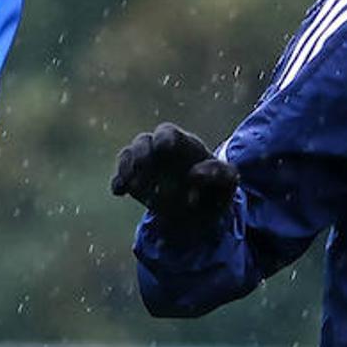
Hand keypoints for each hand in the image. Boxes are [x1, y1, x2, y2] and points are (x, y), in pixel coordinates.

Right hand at [111, 122, 237, 220]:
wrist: (201, 215)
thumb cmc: (216, 191)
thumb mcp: (228, 182)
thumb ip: (219, 173)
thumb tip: (193, 174)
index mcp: (183, 144)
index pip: (167, 132)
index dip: (163, 138)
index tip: (163, 148)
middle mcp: (160, 150)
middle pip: (143, 141)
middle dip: (142, 154)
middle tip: (143, 169)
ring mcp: (145, 165)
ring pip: (128, 155)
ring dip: (129, 169)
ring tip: (137, 186)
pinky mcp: (134, 181)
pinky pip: (120, 177)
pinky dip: (118, 182)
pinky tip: (120, 192)